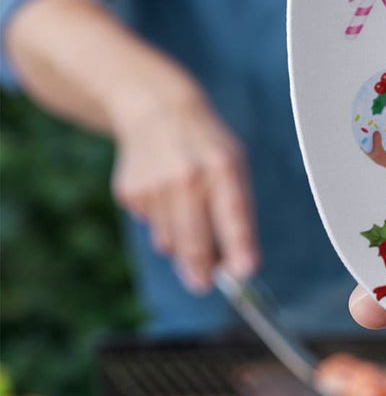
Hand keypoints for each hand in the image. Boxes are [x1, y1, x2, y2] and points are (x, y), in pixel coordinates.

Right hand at [109, 81, 258, 293]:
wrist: (158, 111)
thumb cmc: (206, 144)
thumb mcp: (233, 162)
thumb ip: (237, 207)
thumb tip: (237, 258)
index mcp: (221, 165)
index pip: (234, 213)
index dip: (240, 246)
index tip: (245, 272)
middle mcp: (187, 176)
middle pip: (194, 240)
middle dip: (201, 269)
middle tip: (204, 284)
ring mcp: (155, 186)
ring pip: (169, 241)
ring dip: (181, 243)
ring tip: (187, 215)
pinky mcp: (130, 193)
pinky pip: (150, 227)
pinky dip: (160, 222)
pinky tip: (164, 195)